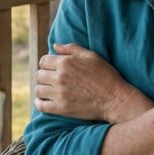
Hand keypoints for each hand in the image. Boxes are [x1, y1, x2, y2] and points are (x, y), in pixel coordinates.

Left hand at [34, 43, 150, 122]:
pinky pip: (41, 106)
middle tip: (52, 79)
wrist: (115, 99)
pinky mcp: (61, 109)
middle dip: (44, 76)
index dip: (47, 64)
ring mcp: (60, 94)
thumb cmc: (106, 75)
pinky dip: (39, 103)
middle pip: (39, 75)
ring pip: (38, 90)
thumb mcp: (92, 56)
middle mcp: (60, 78)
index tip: (53, 68)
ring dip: (42, 89)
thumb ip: (72, 49)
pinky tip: (43, 101)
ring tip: (49, 90)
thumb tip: (55, 46)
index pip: (43, 61)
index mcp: (66, 63)